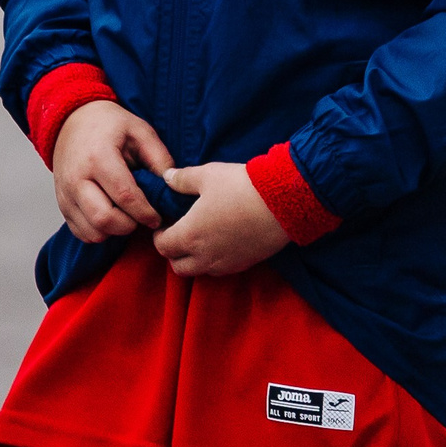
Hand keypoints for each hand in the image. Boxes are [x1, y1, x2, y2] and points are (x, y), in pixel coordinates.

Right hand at [50, 99, 173, 241]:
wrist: (72, 122)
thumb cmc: (111, 126)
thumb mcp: (141, 132)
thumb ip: (160, 158)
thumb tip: (173, 185)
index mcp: (99, 158)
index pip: (125, 196)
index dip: (145, 212)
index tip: (158, 217)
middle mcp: (77, 179)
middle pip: (104, 219)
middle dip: (130, 226)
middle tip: (143, 218)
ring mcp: (65, 194)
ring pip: (91, 231)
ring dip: (114, 232)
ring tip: (129, 218)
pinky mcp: (61, 204)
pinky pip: (80, 232)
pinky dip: (99, 233)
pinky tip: (113, 218)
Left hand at [152, 162, 289, 276]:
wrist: (285, 201)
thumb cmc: (242, 186)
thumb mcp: (209, 175)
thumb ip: (182, 179)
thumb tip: (166, 178)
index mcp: (189, 234)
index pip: (162, 246)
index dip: (159, 235)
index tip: (166, 223)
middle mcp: (204, 255)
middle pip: (178, 266)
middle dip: (175, 252)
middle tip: (182, 234)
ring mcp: (226, 262)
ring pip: (200, 271)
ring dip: (195, 259)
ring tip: (204, 239)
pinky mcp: (246, 263)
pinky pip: (222, 269)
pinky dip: (216, 260)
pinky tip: (225, 242)